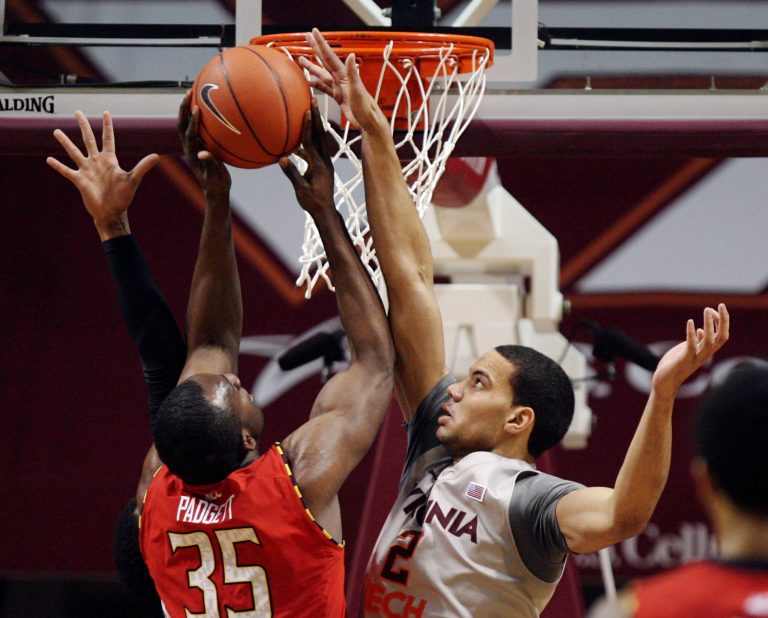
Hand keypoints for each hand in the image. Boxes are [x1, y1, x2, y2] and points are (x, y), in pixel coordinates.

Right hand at [47, 110, 158, 239]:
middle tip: (78, 112)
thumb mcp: (133, 180)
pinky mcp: (79, 180)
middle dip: (84, 126)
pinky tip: (48, 159)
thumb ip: (142, 167)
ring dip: (65, 142)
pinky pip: (66, 171)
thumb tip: (156, 156)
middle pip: (88, 139)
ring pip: (74, 152)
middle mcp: (97, 162)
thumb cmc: (124, 198)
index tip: (106, 112)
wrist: (112, 213)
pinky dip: (58, 166)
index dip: (107, 126)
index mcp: (110, 160)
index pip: (108, 138)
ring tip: (56, 131)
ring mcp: (87, 170)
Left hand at [177, 91, 230, 199]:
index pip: (189, 134)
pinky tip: (205, 107)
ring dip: (187, 109)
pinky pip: (195, 127)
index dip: (192, 122)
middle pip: (182, 124)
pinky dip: (197, 116)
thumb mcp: (214, 175)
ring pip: (186, 124)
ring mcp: (193, 146)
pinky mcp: (198, 145)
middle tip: (189, 92)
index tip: (197, 109)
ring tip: (192, 94)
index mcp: (192, 154)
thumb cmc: (216, 184)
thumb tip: (203, 153)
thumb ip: (210, 163)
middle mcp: (189, 148)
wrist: (214, 190)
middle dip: (184, 108)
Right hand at [279, 101, 334, 215]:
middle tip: (313, 100)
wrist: (325, 211)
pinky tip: (300, 136)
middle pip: (320, 134)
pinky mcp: (322, 166)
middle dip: (316, 117)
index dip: (309, 126)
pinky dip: (309, 140)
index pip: (312, 142)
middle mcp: (324, 160)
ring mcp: (324, 162)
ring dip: (315, 125)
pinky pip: (315, 149)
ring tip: (310, 111)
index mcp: (319, 165)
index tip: (307, 110)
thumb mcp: (301, 189)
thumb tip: (282, 158)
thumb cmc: (312, 202)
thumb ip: (292, 174)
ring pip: (320, 140)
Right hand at [299, 28, 384, 131]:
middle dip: (315, 48)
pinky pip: (324, 88)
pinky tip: (309, 82)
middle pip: (324, 60)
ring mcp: (338, 87)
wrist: (368, 121)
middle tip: (306, 37)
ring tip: (302, 59)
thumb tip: (351, 55)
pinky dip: (316, 84)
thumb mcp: (358, 89)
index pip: (329, 56)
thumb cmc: (365, 108)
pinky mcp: (338, 96)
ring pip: (322, 73)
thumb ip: (353, 73)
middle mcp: (340, 79)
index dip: (321, 43)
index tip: (314, 32)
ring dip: (312, 66)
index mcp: (344, 75)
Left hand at [652, 303, 729, 398]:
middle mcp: (704, 354)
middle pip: (721, 337)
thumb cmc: (675, 365)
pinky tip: (690, 322)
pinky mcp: (683, 360)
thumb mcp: (688, 350)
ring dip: (710, 324)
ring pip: (709, 341)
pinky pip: (691, 346)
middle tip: (720, 305)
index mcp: (706, 351)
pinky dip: (692, 333)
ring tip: (707, 310)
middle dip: (723, 321)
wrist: (664, 383)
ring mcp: (694, 358)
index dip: (723, 322)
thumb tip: (700, 330)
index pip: (722, 335)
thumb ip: (696, 341)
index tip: (718, 308)